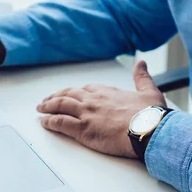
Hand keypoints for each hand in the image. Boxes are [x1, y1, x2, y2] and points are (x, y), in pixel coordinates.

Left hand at [36, 61, 165, 157]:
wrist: (147, 129)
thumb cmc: (150, 115)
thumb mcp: (149, 91)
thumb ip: (142, 76)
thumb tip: (141, 62)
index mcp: (108, 92)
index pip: (87, 89)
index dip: (76, 91)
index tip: (70, 93)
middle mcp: (94, 100)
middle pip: (69, 95)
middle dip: (56, 96)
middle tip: (48, 100)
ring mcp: (86, 114)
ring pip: (60, 106)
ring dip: (48, 106)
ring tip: (40, 108)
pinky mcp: (82, 129)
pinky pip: (60, 123)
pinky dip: (49, 121)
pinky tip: (43, 122)